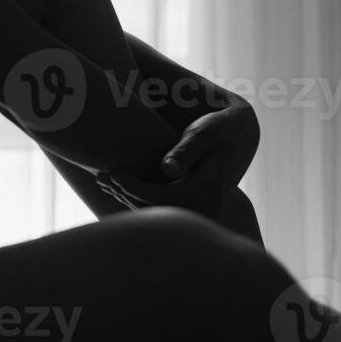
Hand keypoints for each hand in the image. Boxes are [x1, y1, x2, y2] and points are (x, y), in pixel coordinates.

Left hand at [95, 100, 258, 219]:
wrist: (240, 137)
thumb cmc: (220, 129)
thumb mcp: (205, 132)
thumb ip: (187, 149)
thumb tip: (168, 168)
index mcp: (207, 191)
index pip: (158, 198)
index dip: (131, 187)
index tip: (110, 173)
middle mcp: (206, 208)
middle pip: (154, 209)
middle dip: (123, 193)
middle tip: (100, 176)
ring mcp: (201, 212)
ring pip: (156, 212)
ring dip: (128, 197)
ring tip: (105, 180)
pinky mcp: (195, 209)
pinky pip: (162, 210)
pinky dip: (139, 198)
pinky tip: (121, 185)